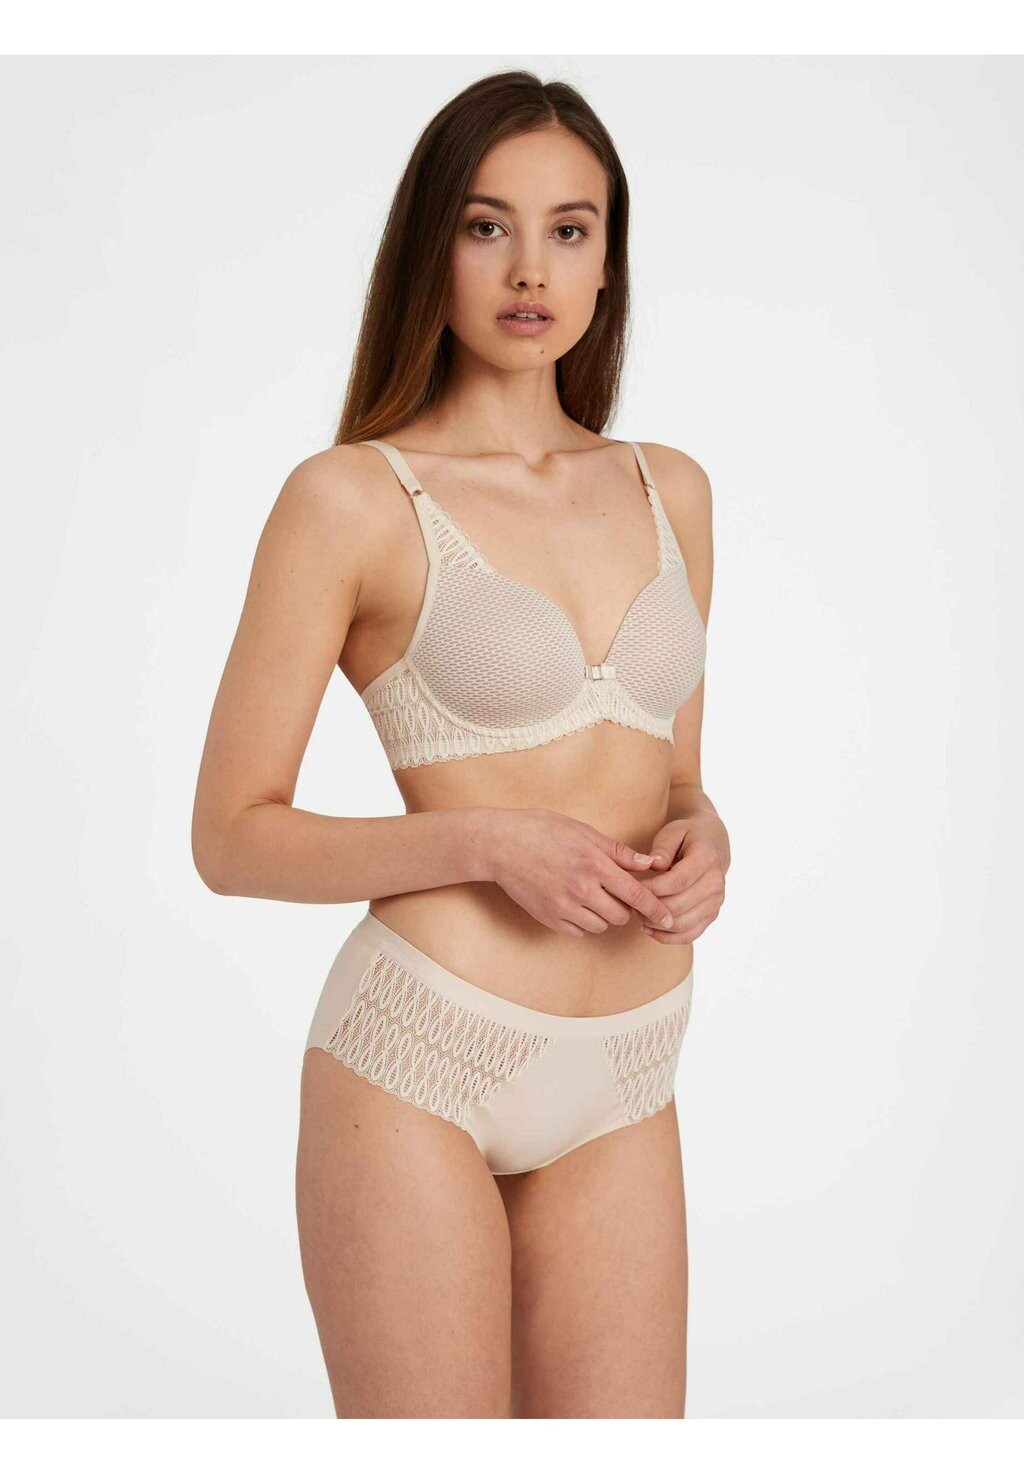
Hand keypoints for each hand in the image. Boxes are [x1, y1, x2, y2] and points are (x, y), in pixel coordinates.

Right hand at [486, 807, 677, 937]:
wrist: (501, 845)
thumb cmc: (543, 830)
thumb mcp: (584, 832)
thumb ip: (619, 852)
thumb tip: (650, 863)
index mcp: (594, 865)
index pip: (636, 894)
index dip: (657, 909)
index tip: (669, 918)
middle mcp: (582, 889)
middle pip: (621, 915)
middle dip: (626, 908)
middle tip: (617, 893)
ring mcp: (564, 907)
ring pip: (601, 925)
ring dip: (604, 915)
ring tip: (593, 895)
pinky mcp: (549, 918)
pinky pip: (579, 931)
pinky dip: (583, 922)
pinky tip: (575, 903)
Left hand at [633, 817, 727, 943]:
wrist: (712, 844)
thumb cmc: (687, 836)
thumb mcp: (673, 832)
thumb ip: (662, 848)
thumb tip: (652, 864)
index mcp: (706, 859)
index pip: (677, 882)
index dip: (652, 889)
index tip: (631, 888)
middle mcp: (716, 883)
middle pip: (678, 906)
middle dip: (650, 908)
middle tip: (629, 903)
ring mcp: (716, 902)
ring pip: (682, 924)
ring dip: (655, 924)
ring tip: (637, 914)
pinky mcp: (711, 915)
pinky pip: (689, 935)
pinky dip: (667, 937)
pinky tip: (649, 929)